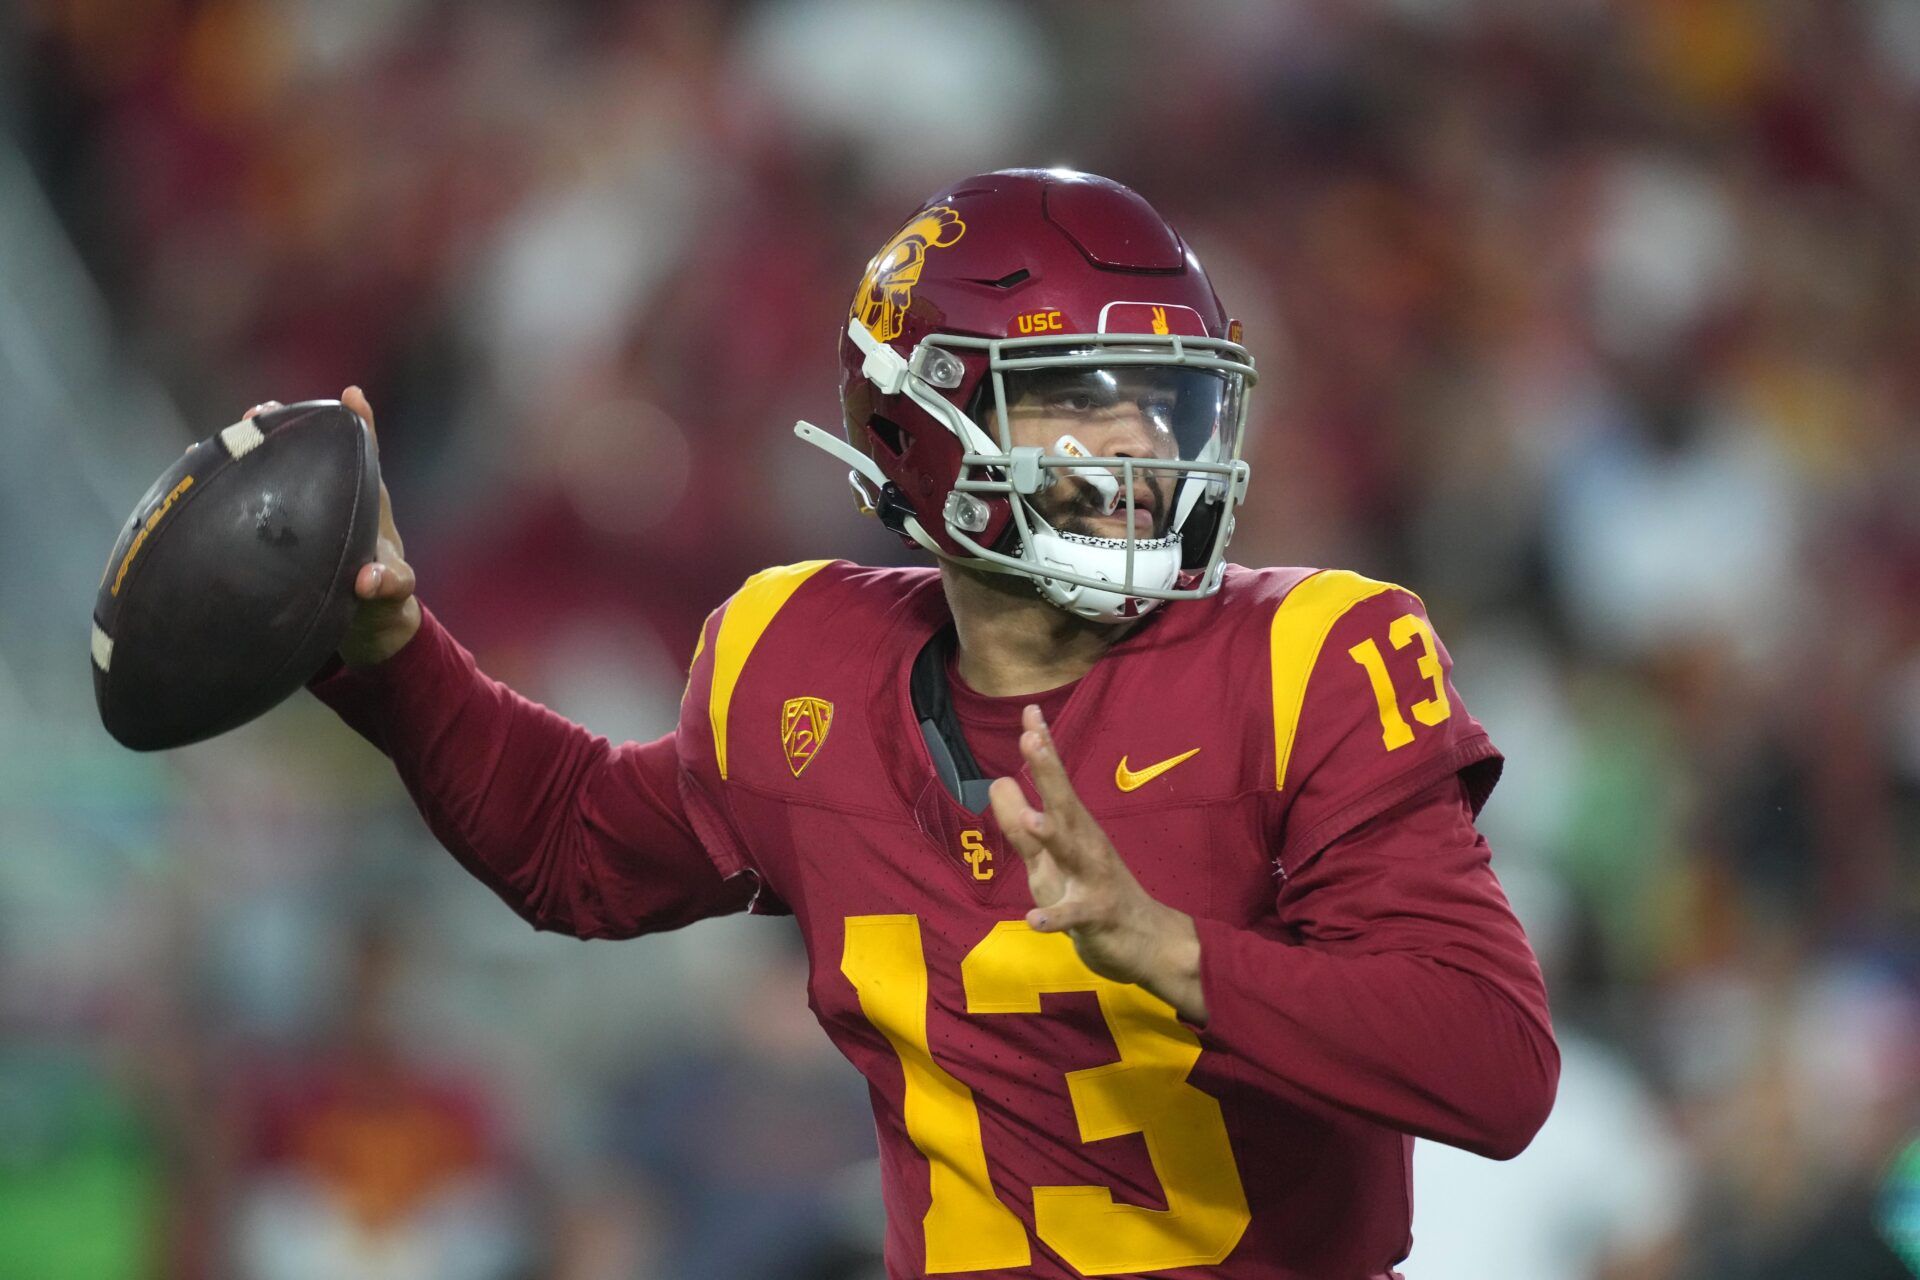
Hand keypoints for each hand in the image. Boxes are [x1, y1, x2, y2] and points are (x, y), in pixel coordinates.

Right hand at [243, 387, 419, 667]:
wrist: (362, 621)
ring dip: (250, 450)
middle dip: (288, 425)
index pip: (365, 450)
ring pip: (276, 468)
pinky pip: (249, 501)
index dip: (359, 421)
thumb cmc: (384, 595)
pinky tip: (195, 477)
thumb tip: (369, 580)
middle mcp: (333, 495)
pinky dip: (226, 486)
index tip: (351, 395)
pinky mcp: (276, 532)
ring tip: (220, 439)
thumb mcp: (394, 590)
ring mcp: (301, 510)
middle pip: (311, 448)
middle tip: (260, 412)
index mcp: (368, 500)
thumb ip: (389, 584)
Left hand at [988, 705, 1207, 1023]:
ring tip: (1032, 818)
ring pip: (1071, 853)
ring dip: (1053, 835)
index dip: (1043, 749)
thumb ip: (1019, 825)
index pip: (1056, 782)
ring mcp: (1093, 880)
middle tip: (1031, 739)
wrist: (1146, 942)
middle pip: (1065, 804)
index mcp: (1074, 828)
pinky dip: (1055, 918)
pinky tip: (1033, 920)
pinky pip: (1073, 916)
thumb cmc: (1090, 893)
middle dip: (1048, 772)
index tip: (1029, 711)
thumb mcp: (1046, 861)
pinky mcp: (1096, 917)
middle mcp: (1086, 845)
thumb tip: (997, 782)